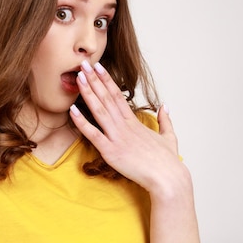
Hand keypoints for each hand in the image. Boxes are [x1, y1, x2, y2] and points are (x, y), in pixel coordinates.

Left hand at [69, 60, 190, 198]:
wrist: (168, 178)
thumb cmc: (167, 162)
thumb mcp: (169, 137)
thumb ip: (165, 121)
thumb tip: (165, 107)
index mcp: (134, 122)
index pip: (118, 95)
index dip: (106, 80)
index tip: (98, 67)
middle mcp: (124, 126)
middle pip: (106, 97)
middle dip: (93, 80)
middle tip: (83, 63)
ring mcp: (117, 138)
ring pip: (99, 110)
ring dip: (87, 93)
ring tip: (78, 77)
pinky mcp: (111, 152)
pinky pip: (93, 134)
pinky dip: (81, 122)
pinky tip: (72, 110)